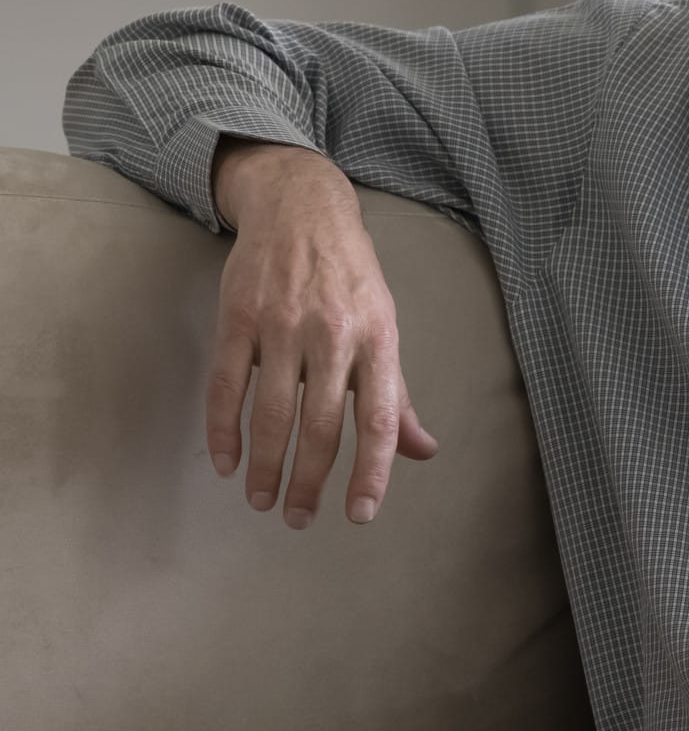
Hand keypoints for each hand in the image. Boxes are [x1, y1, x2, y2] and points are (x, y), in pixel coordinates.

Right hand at [208, 141, 437, 526]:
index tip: (359, 513)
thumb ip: (398, 395)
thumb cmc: (351, 279)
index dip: (372, 471)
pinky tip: (227, 462)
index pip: (379, 419)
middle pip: (321, 424)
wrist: (302, 210)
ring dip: (267, 465)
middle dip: (309, 481)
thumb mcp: (386, 328)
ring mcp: (282, 326)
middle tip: (299, 520)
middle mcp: (333, 336)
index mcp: (378, 341)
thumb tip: (423, 450)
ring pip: (273, 412)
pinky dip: (223, 430)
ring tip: (263, 501)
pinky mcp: (238, 318)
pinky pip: (226, 386)